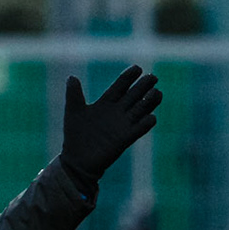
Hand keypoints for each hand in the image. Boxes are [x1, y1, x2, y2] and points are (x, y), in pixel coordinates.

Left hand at [61, 64, 161, 181]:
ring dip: (150, 101)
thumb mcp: (73, 112)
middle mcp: (117, 112)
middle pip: (135, 94)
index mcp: (106, 103)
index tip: (138, 68)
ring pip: (141, 109)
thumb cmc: (75, 136)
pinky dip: (146, 123)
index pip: (121, 86)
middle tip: (152, 77)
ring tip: (156, 93)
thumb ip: (74, 95)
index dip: (129, 77)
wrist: (76, 161)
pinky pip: (140, 129)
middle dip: (144, 85)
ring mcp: (123, 125)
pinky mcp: (125, 138)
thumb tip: (72, 77)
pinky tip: (151, 117)